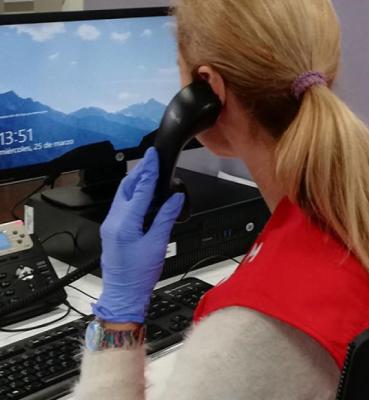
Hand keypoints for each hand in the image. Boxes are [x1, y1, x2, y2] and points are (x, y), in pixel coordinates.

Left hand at [93, 148, 184, 323]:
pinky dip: (133, 195)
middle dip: (139, 172)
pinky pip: (122, 206)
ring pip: (122, 196)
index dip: (148, 171)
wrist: (124, 294)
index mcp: (124, 223)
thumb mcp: (158, 244)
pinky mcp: (113, 231)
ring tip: (149, 172)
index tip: (153, 156)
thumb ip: (165, 217)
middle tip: (151, 159)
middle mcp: (113, 222)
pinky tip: (143, 194)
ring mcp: (111, 226)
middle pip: (126, 188)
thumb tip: (175, 197)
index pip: (138, 189)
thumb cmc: (139, 274)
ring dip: (136, 182)